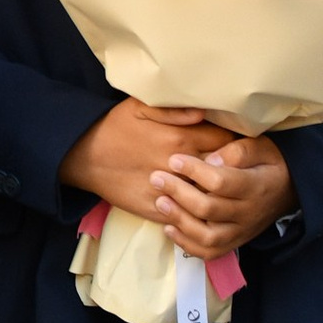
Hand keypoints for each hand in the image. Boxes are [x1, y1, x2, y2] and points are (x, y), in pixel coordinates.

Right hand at [62, 100, 289, 257]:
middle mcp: (181, 167)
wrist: (84, 157)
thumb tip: (205, 112)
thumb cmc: (114, 126)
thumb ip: (175, 109)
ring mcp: (171, 191)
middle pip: (224, 171)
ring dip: (218, 193)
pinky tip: (201, 206)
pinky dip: (198, 212)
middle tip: (236, 168)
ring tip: (224, 189)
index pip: (227, 143)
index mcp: (182, 138)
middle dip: (233, 170)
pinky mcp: (158, 209)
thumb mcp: (141, 106)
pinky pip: (188, 215)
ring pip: (209, 197)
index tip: (238, 144)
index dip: (236, 144)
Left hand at [146, 130, 293, 260]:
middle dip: (179, 193)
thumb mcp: (260, 147)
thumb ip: (237, 151)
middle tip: (156, 178)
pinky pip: (210, 252)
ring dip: (180, 220)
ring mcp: (241, 232)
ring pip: (208, 237)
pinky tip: (169, 228)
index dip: (194, 171)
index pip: (221, 182)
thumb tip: (210, 160)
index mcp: (256, 186)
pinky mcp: (234, 243)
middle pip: (209, 209)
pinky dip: (187, 244)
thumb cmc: (268, 163)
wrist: (289, 190)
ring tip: (160, 202)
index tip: (174, 160)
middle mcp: (249, 213)